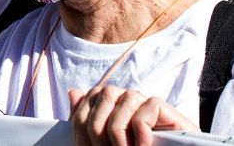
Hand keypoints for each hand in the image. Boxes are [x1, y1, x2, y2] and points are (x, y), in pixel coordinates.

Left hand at [68, 85, 195, 145]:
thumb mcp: (110, 142)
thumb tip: (73, 91)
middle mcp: (123, 97)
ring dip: (119, 139)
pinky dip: (141, 136)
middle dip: (98, 133)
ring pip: (119, 105)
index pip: (84, 104)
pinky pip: (143, 114)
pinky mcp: (160, 106)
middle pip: (100, 97)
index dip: (81, 131)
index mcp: (107, 104)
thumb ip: (88, 121)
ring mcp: (142, 100)